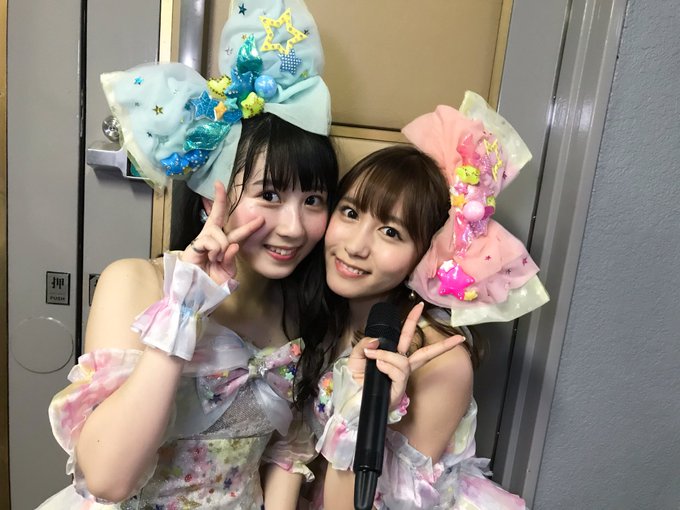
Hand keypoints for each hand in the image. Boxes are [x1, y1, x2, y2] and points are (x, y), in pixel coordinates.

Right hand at [180, 181, 264, 284]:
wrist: (197, 293)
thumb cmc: (211, 282)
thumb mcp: (228, 272)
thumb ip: (232, 259)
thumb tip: (233, 245)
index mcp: (224, 245)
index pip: (238, 233)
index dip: (249, 226)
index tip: (260, 218)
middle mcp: (213, 239)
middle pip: (218, 215)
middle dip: (219, 199)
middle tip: (219, 184)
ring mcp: (203, 241)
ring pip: (219, 234)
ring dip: (221, 249)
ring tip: (215, 260)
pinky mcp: (194, 245)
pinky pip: (210, 241)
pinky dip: (214, 251)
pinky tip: (210, 258)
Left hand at [348, 303, 465, 409]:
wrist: (352, 399)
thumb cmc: (355, 380)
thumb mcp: (356, 356)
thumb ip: (365, 343)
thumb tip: (379, 340)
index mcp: (393, 357)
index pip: (406, 337)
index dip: (412, 321)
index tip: (419, 306)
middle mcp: (401, 367)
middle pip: (425, 353)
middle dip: (442, 345)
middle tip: (458, 338)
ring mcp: (402, 379)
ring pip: (403, 361)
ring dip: (387, 355)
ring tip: (374, 357)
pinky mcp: (399, 389)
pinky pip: (398, 372)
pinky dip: (387, 365)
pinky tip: (378, 366)